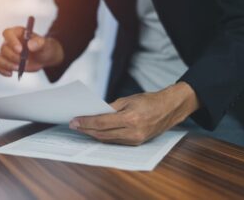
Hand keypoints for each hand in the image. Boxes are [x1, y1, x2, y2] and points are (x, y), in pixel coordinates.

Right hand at [0, 26, 63, 76]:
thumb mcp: (45, 44)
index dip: (11, 41)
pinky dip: (2, 70)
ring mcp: (7, 52)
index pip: (8, 33)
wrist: (44, 57)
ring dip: (6, 65)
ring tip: (18, 68)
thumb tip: (30, 45)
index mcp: (18, 33)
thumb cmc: (43, 47)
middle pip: (3, 48)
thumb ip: (39, 43)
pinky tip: (10, 74)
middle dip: (13, 57)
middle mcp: (10, 42)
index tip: (20, 50)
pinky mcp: (6, 62)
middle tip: (24, 61)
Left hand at [69, 82, 199, 145]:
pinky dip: (103, 136)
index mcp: (131, 119)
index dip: (85, 123)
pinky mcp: (136, 143)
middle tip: (74, 125)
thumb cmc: (149, 101)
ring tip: (81, 128)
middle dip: (86, 130)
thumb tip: (93, 114)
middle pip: (102, 134)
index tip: (74, 121)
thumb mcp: (128, 99)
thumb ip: (110, 108)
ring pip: (107, 140)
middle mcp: (133, 132)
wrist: (169, 109)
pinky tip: (95, 132)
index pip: (101, 123)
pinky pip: (115, 141)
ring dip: (92, 134)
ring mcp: (135, 140)